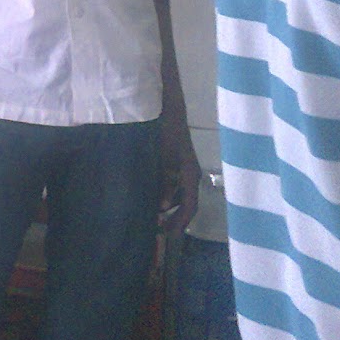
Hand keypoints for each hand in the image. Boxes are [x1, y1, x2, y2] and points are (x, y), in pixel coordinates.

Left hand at [159, 114, 200, 235]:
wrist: (167, 106)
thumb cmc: (165, 130)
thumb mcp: (163, 158)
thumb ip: (165, 182)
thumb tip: (163, 206)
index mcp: (190, 174)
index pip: (190, 206)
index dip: (179, 222)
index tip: (166, 234)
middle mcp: (190, 174)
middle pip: (184, 203)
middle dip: (171, 217)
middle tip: (154, 228)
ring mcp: (184, 167)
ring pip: (178, 194)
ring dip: (166, 205)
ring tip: (149, 214)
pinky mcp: (175, 161)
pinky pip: (172, 183)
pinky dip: (163, 193)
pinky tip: (149, 195)